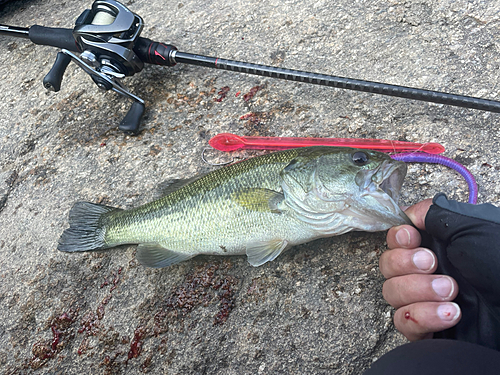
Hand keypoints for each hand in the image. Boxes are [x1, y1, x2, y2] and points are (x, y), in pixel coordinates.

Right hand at [379, 200, 461, 340]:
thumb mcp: (473, 227)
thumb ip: (435, 214)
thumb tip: (409, 214)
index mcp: (439, 245)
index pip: (396, 239)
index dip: (398, 239)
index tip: (412, 239)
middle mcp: (429, 271)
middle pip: (389, 266)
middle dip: (406, 265)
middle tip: (434, 265)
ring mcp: (427, 300)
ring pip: (392, 294)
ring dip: (418, 291)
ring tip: (452, 293)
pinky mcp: (430, 329)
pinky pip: (403, 323)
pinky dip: (422, 317)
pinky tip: (449, 314)